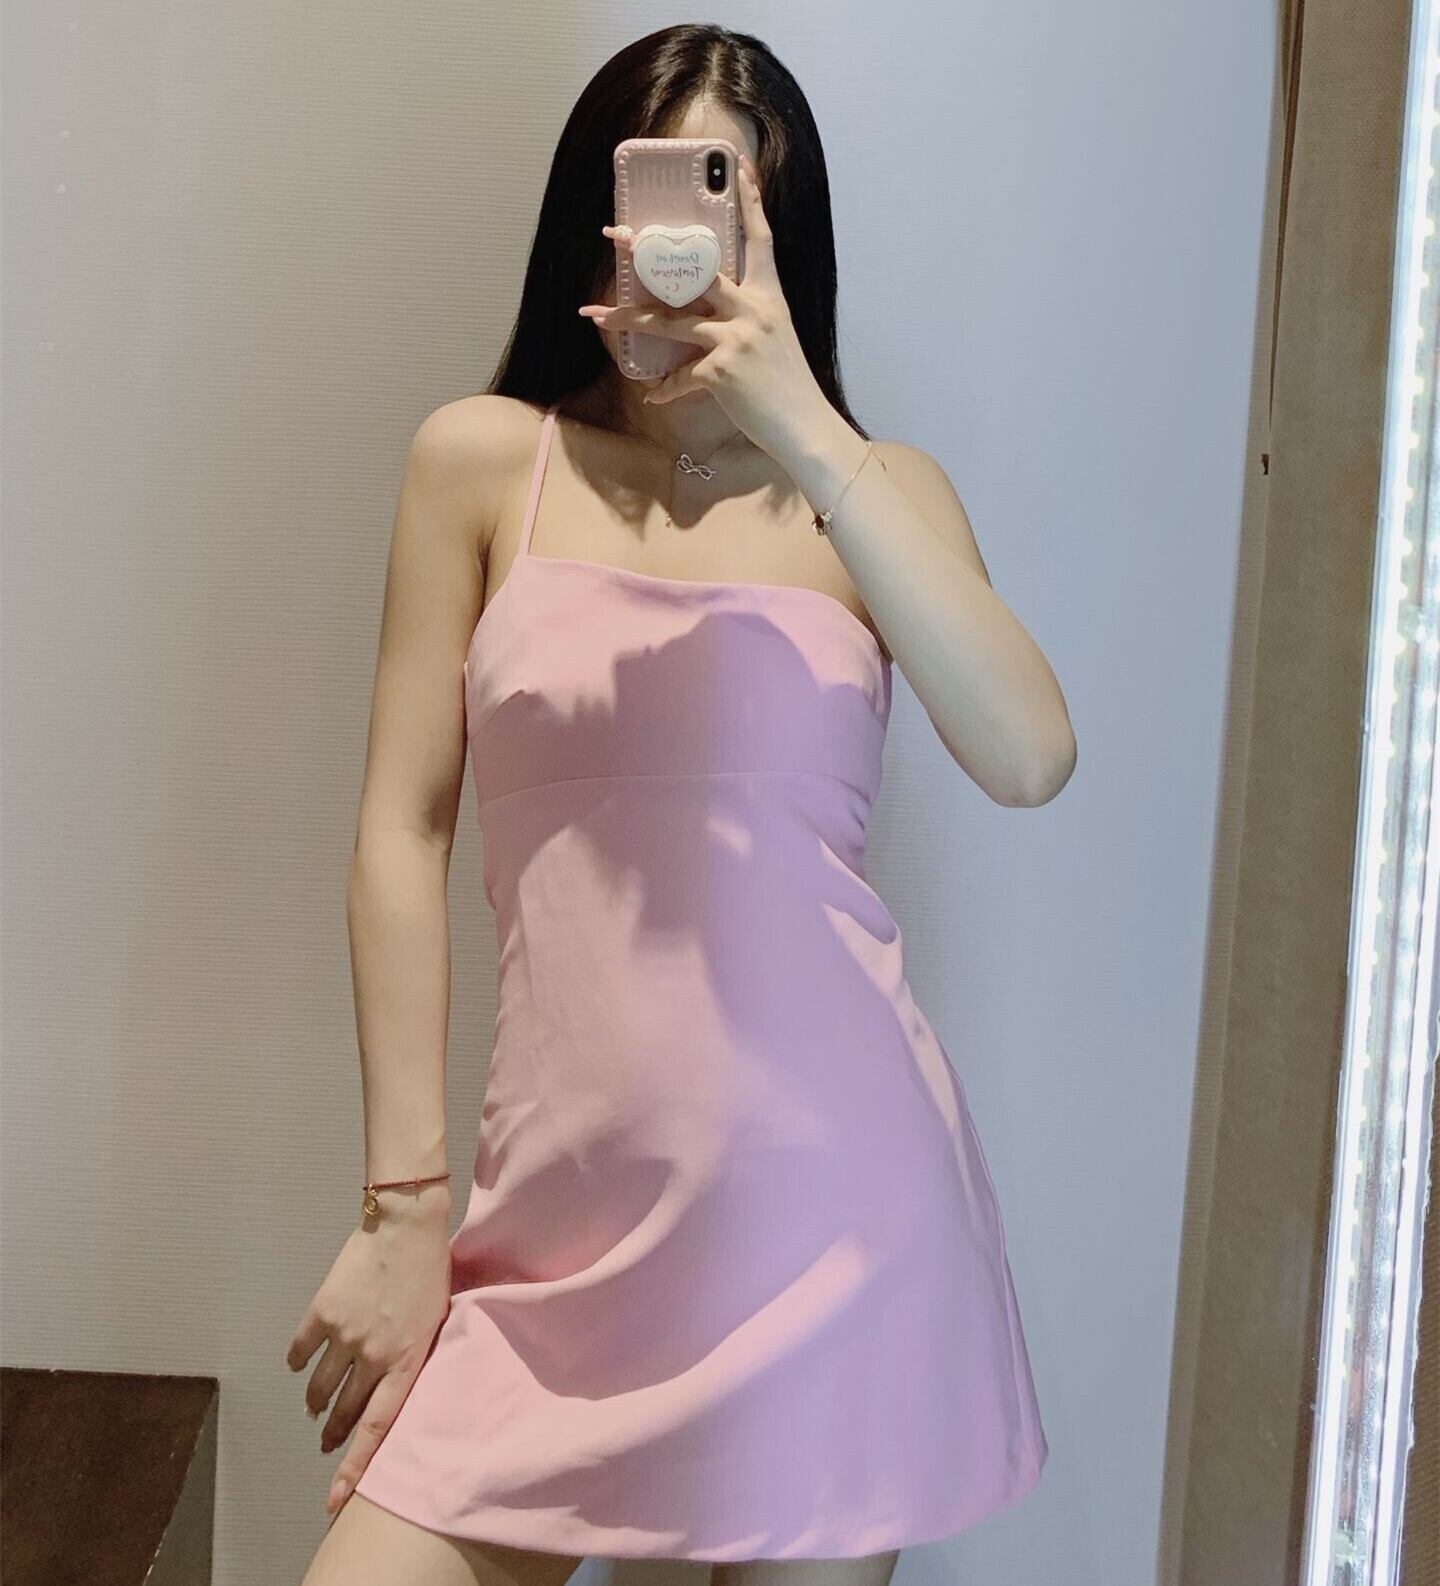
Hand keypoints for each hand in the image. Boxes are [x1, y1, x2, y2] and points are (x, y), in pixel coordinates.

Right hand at [286, 1198, 451, 1516]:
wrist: (406, 1224)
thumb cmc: (431, 1269)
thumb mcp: (436, 1320)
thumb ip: (415, 1354)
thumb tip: (397, 1381)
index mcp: (407, 1359)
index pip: (378, 1426)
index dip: (356, 1465)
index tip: (338, 1496)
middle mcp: (374, 1355)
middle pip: (345, 1409)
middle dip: (334, 1431)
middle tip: (328, 1440)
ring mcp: (345, 1335)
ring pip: (319, 1386)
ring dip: (315, 1400)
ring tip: (315, 1405)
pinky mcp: (323, 1312)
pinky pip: (301, 1350)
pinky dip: (298, 1361)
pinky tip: (299, 1364)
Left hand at [580, 153, 832, 457]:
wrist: (805, 426)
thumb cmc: (789, 386)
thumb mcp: (775, 338)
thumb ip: (747, 318)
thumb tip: (708, 317)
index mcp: (770, 296)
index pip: (759, 238)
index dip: (750, 199)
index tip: (736, 165)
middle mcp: (753, 309)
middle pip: (694, 271)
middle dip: (650, 253)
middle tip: (618, 236)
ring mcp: (736, 338)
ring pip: (670, 320)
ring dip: (631, 318)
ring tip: (600, 315)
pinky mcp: (722, 371)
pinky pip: (680, 376)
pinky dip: (665, 388)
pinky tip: (653, 395)